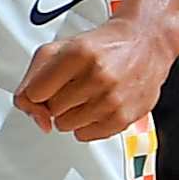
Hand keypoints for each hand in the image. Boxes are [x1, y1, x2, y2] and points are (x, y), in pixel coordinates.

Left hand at [15, 8, 171, 141]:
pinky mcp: (123, 117)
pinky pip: (85, 136)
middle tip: (73, 86)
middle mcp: (97, 76)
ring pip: (66, 125)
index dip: (38, 91)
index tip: (48, 85)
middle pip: (50, 111)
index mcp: (78, 54)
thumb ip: (33, 79)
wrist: (145, 43)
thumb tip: (35, 117)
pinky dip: (86, 125)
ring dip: (71, 113)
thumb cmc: (102, 46)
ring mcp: (112, 99)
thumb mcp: (60, 49)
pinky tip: (97, 106)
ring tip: (87, 95)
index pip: (34, 94)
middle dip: (56, 100)